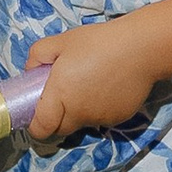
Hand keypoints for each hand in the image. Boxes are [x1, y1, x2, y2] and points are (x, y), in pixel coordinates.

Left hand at [24, 23, 157, 141]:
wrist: (139, 49)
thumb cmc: (97, 43)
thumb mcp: (60, 42)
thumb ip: (38, 56)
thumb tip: (31, 72)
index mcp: (60, 97)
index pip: (41, 129)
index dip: (34, 125)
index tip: (35, 111)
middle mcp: (79, 114)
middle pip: (59, 129)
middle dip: (54, 119)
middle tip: (59, 95)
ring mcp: (100, 119)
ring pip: (82, 123)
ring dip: (78, 111)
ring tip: (87, 83)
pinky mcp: (118, 119)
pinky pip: (101, 118)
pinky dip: (98, 108)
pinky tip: (106, 86)